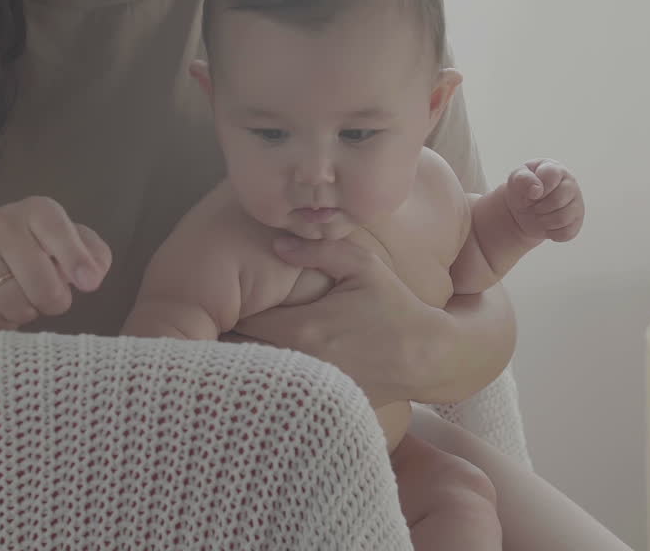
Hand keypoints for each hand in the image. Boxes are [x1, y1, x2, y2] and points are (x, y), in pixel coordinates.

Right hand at [0, 196, 111, 330]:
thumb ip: (93, 256)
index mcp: (38, 211)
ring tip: (24, 301)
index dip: (76, 260)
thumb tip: (92, 275)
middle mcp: (2, 222)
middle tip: (53, 301)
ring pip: (12, 303)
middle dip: (54, 301)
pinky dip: (1, 324)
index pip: (58, 232)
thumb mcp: (68, 244)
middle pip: (40, 282)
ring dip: (26, 313)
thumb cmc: (34, 250)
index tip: (89, 285)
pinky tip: (1, 310)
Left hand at [231, 236, 460, 403]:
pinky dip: (267, 383)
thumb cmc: (395, 308)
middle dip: (228, 340)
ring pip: (255, 379)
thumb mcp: (363, 267)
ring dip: (244, 363)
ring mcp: (307, 389)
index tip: (229, 302)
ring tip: (235, 348)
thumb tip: (277, 243)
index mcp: (301, 329)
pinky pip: (277, 395)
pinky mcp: (317, 405)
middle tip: (222, 325)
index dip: (230, 312)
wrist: (427, 358)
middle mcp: (298, 363)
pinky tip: (267, 371)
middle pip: (239, 356)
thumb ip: (317, 250)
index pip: (241, 323)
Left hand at [504, 159, 583, 242]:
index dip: (537, 188)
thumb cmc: (522, 189)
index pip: (551, 176)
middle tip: (531, 206)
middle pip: (557, 200)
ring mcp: (576, 203)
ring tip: (537, 215)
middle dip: (538, 207)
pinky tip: (546, 225)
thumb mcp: (516, 180)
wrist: (524, 208)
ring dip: (542, 221)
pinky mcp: (576, 222)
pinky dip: (550, 233)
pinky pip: (565, 233)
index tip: (530, 193)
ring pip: (562, 219)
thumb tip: (536, 189)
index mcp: (555, 169)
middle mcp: (570, 184)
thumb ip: (523, 179)